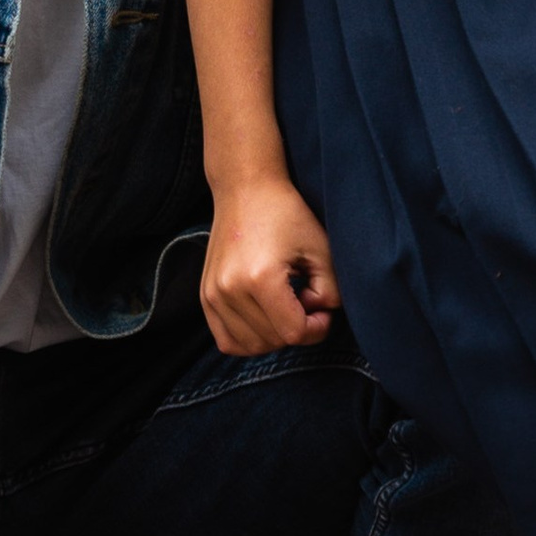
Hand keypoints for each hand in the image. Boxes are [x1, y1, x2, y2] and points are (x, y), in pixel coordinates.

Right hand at [202, 175, 339, 355]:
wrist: (245, 189)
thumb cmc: (286, 214)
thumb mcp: (321, 248)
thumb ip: (331, 290)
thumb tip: (319, 316)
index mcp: (259, 278)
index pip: (292, 333)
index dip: (316, 329)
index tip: (323, 309)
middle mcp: (229, 289)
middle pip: (272, 341)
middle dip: (297, 330)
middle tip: (307, 302)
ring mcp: (212, 294)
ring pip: (249, 346)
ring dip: (274, 337)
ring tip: (285, 308)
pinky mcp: (205, 296)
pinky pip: (226, 341)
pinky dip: (248, 339)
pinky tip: (265, 319)